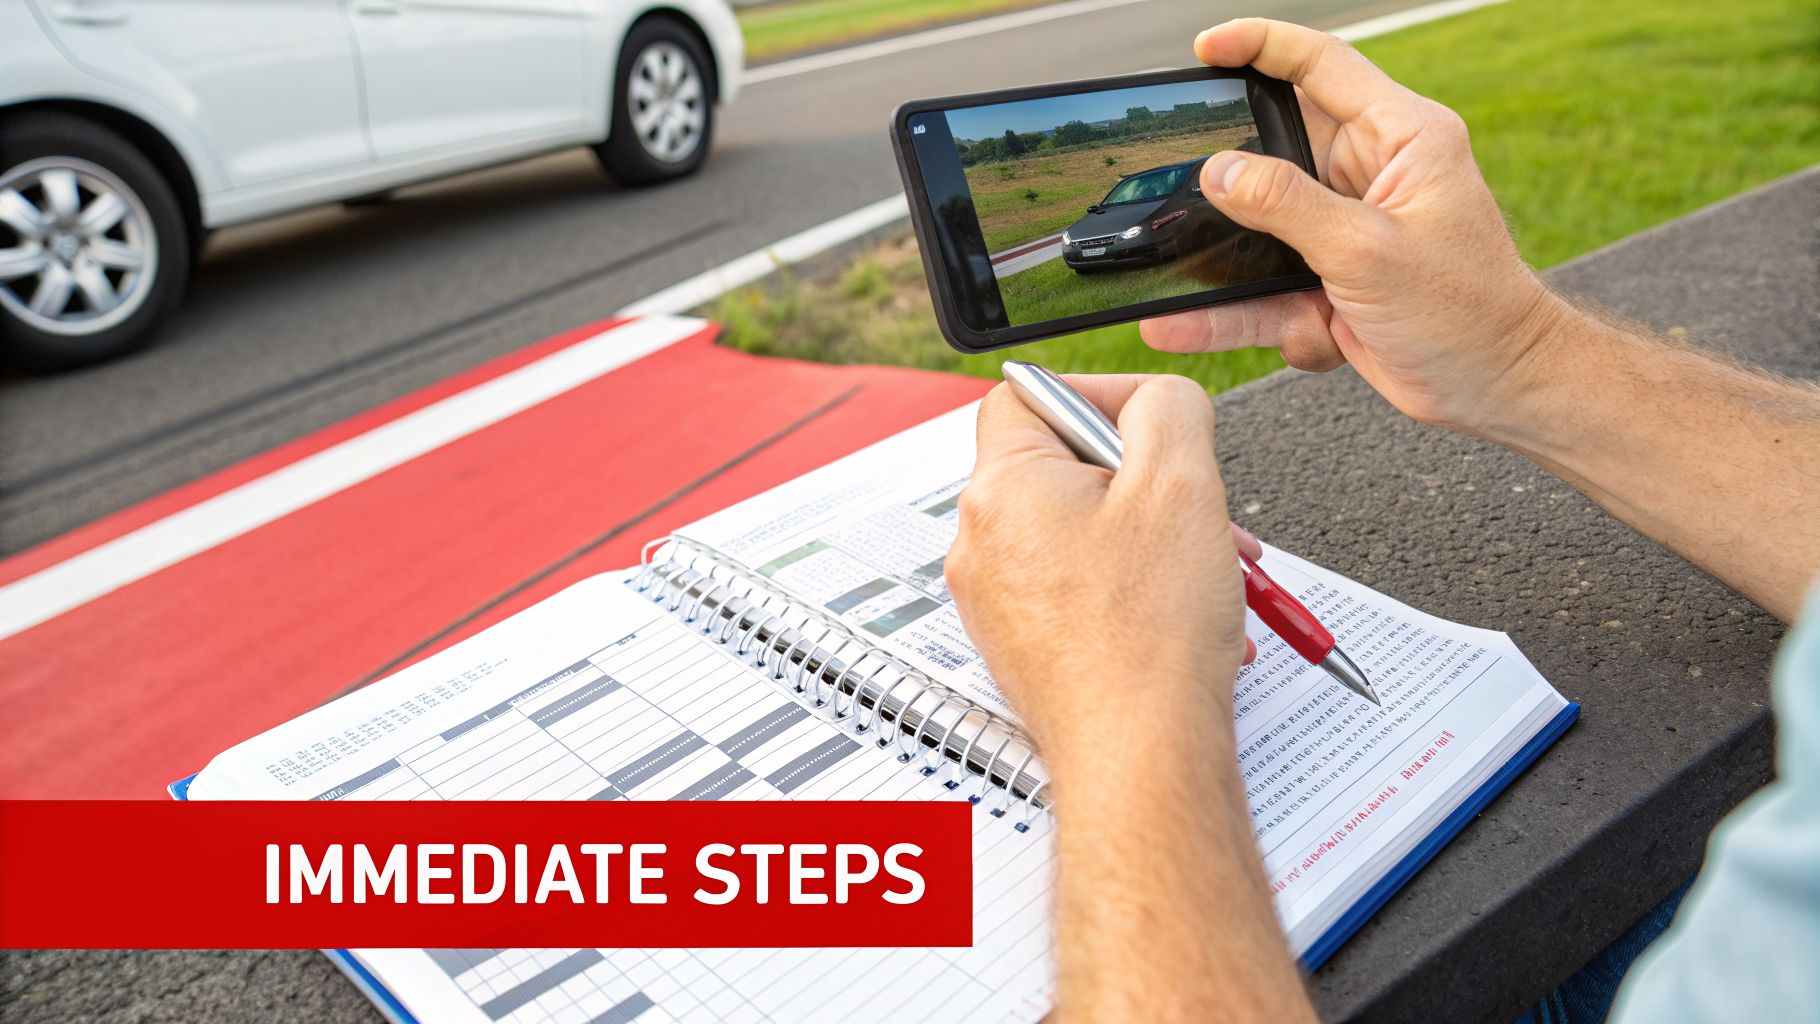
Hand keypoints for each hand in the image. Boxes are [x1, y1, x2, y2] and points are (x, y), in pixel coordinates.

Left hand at [945, 374, 1260, 774]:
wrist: (1141, 758)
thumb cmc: (1149, 639)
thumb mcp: (1181, 481)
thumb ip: (1169, 407)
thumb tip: (1159, 397)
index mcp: (1002, 489)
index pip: (1030, 395)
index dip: (1099, 393)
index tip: (1153, 419)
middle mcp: (983, 543)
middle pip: (1065, 467)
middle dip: (1147, 479)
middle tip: (1196, 503)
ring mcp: (999, 600)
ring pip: (1083, 532)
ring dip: (1154, 536)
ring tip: (1210, 567)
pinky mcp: (1024, 645)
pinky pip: (1081, 588)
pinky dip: (1137, 588)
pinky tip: (1186, 615)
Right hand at [1140, 19, 1574, 435]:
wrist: (1494, 386)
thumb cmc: (1468, 312)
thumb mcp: (1368, 250)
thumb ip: (1289, 206)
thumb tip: (1222, 171)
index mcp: (1402, 139)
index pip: (1323, 65)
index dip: (1261, 46)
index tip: (1206, 48)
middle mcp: (1371, 175)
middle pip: (1275, 150)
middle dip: (1230, 181)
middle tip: (1185, 192)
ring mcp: (1345, 229)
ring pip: (1259, 229)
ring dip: (1229, 261)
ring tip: (1178, 276)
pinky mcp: (1328, 279)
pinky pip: (1262, 286)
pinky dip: (1230, 312)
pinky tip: (1182, 325)